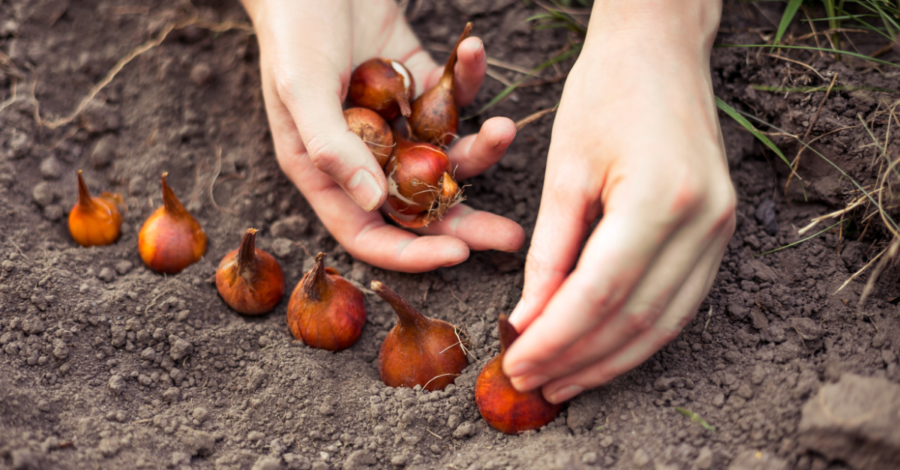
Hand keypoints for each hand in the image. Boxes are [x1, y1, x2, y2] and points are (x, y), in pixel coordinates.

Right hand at [240, 0, 523, 271]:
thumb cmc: (294, 23)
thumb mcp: (301, 85)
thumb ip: (332, 147)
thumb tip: (372, 203)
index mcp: (325, 168)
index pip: (368, 231)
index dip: (411, 252)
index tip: (459, 255)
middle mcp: (362, 152)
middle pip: (417, 205)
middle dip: (466, 223)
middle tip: (512, 238)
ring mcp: (394, 118)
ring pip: (444, 155)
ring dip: (480, 148)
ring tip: (505, 129)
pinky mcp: (417, 82)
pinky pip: (451, 95)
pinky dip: (466, 77)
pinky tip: (472, 49)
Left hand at [502, 0, 734, 403]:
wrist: (661, 52)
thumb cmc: (604, 94)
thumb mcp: (564, 171)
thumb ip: (549, 253)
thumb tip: (528, 321)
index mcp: (661, 199)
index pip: (599, 295)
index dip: (554, 339)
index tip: (516, 364)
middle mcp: (704, 223)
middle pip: (634, 320)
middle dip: (577, 360)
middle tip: (531, 383)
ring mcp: (721, 231)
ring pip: (663, 324)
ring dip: (609, 361)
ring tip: (561, 383)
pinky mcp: (720, 234)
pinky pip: (679, 305)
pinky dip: (637, 336)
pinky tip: (601, 352)